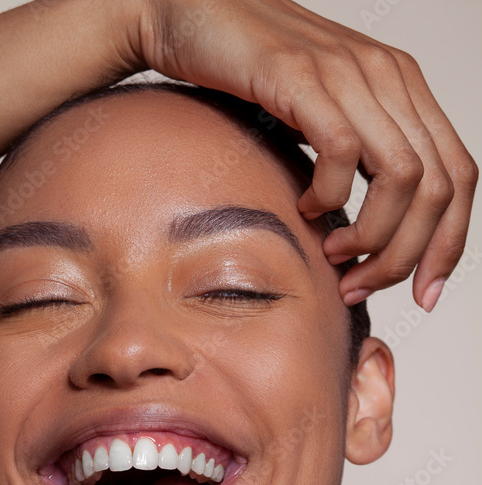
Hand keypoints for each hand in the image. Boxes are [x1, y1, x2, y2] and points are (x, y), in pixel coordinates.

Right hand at [135, 0, 477, 309]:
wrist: (192, 14)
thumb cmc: (250, 76)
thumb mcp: (323, 119)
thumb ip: (356, 159)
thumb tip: (370, 235)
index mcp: (403, 88)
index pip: (459, 176)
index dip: (448, 244)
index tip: (421, 293)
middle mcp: (388, 75)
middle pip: (439, 187)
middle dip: (406, 254)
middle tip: (362, 286)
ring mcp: (349, 73)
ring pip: (403, 176)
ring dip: (373, 236)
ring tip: (336, 256)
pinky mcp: (303, 76)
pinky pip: (342, 153)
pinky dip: (329, 196)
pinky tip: (305, 207)